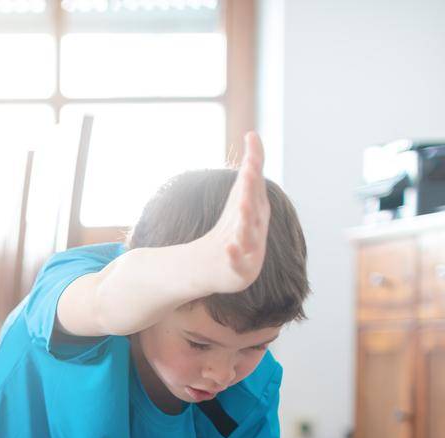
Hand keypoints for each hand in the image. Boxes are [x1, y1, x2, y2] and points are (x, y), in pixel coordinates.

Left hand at [196, 130, 269, 295]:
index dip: (253, 176)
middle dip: (251, 192)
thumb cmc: (231, 227)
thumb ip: (250, 167)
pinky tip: (229, 247)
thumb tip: (252, 133)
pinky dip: (235, 254)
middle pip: (254, 210)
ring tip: (241, 205)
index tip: (249, 159)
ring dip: (246, 219)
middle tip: (247, 172)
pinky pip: (238, 261)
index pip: (256, 191)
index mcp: (257, 212)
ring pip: (249, 234)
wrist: (214, 265)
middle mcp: (257, 230)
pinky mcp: (239, 270)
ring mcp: (250, 251)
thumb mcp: (239, 196)